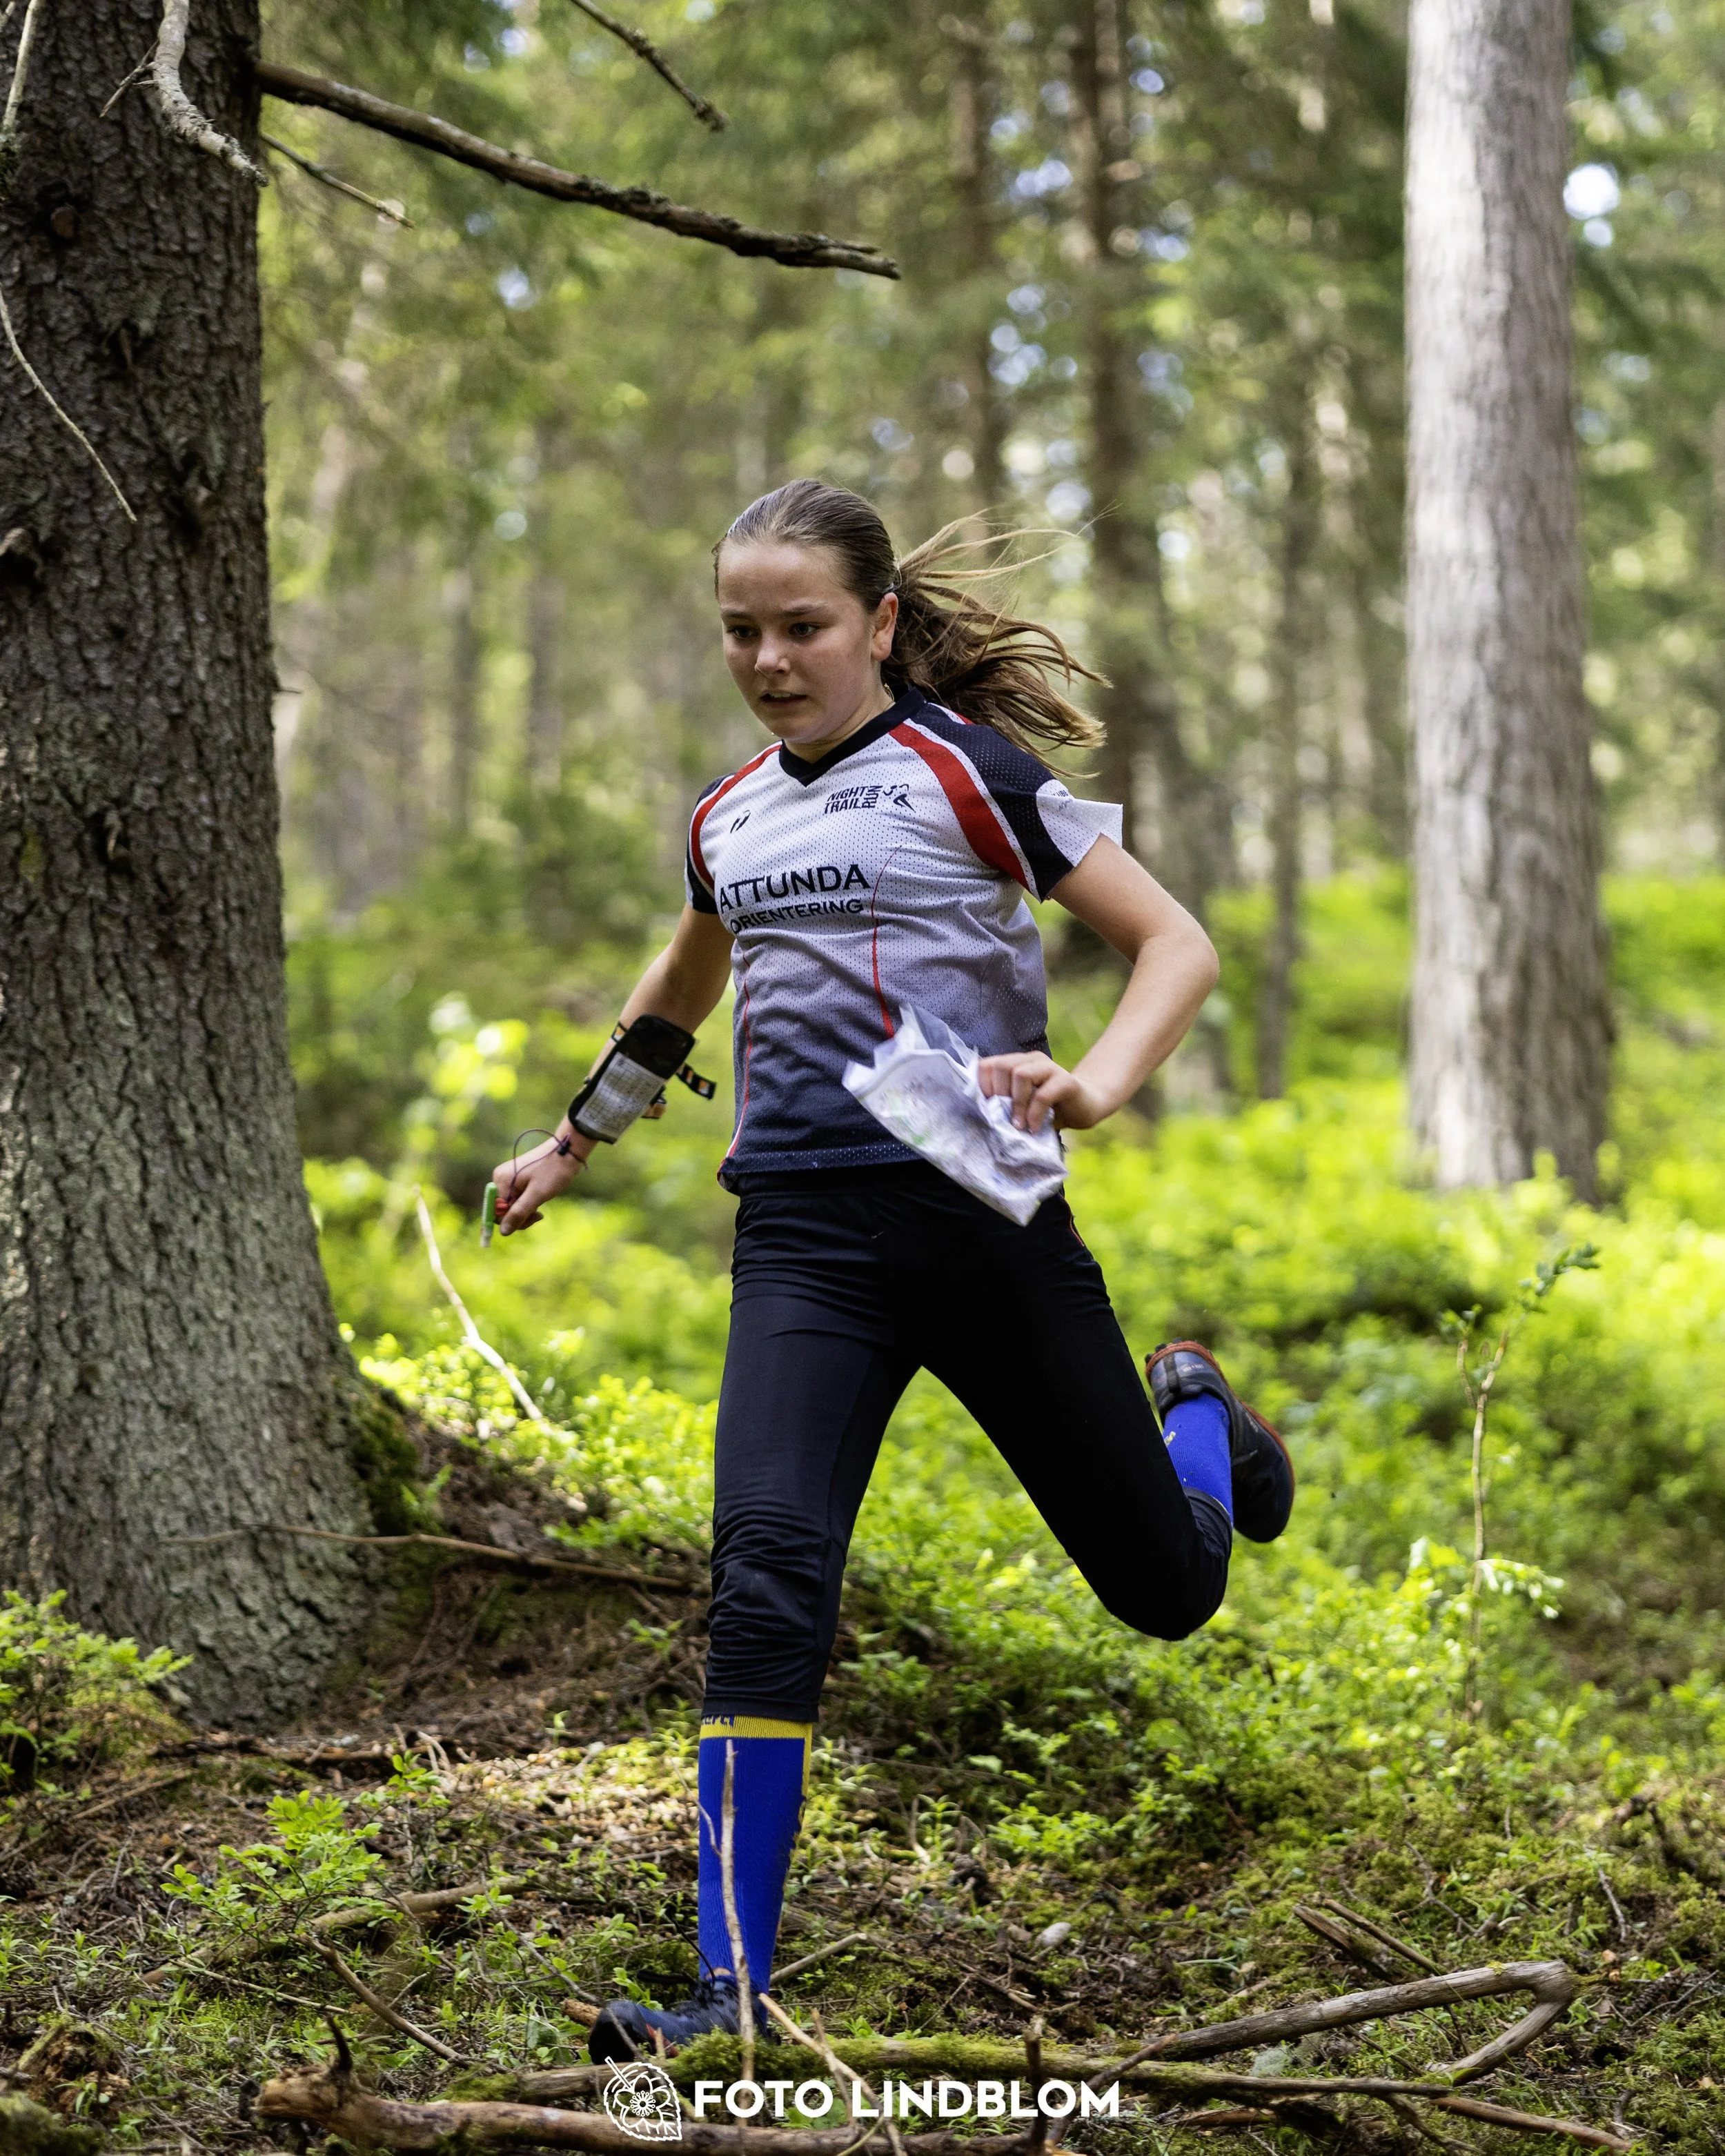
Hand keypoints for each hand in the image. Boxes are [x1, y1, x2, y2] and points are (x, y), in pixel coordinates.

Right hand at [492, 1126, 592, 1233]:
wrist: (566, 1152)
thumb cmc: (553, 1172)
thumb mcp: (537, 1195)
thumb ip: (519, 1213)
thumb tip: (503, 1232)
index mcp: (501, 1181)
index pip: (496, 1213)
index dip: (511, 1221)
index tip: (531, 1219)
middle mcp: (500, 1179)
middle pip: (503, 1210)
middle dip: (520, 1216)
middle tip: (539, 1215)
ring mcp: (508, 1178)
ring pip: (511, 1206)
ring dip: (525, 1211)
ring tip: (541, 1206)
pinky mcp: (516, 1179)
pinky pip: (516, 1199)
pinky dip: (527, 1204)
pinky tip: (539, 1200)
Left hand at [978, 1051, 1108, 1133]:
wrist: (1085, 1107)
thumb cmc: (1049, 1108)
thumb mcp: (1023, 1104)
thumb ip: (1006, 1102)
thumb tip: (984, 1114)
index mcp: (1018, 1063)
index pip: (987, 1065)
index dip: (983, 1087)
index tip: (988, 1109)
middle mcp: (1032, 1060)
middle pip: (1002, 1066)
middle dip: (999, 1095)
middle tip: (1004, 1117)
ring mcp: (1050, 1068)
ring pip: (1021, 1074)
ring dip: (1016, 1104)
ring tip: (1019, 1125)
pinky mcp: (1066, 1081)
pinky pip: (1042, 1095)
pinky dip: (1034, 1114)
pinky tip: (1035, 1127)